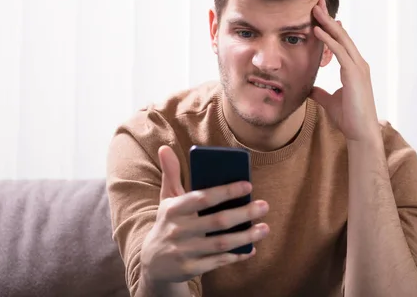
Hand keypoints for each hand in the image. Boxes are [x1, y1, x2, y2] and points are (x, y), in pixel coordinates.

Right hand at [140, 145, 269, 284]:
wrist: (152, 262)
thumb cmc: (168, 223)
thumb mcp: (167, 199)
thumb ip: (171, 174)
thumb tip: (165, 148)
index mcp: (173, 209)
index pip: (202, 198)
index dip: (226, 192)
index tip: (248, 185)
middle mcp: (177, 231)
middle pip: (216, 221)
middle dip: (243, 213)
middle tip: (264, 205)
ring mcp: (183, 252)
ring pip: (220, 244)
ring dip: (245, 236)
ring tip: (264, 228)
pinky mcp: (190, 269)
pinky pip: (218, 262)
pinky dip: (236, 256)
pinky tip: (251, 249)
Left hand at [310, 0, 379, 142]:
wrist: (360, 133)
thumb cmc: (348, 118)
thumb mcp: (329, 101)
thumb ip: (320, 92)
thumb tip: (309, 88)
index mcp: (354, 68)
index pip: (340, 42)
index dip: (329, 27)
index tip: (318, 15)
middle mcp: (359, 64)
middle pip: (342, 35)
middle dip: (329, 18)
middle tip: (316, 3)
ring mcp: (358, 68)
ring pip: (341, 39)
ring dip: (327, 23)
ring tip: (314, 9)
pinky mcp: (355, 74)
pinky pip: (340, 52)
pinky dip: (328, 40)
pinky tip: (317, 30)